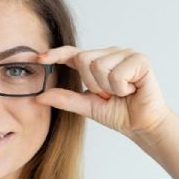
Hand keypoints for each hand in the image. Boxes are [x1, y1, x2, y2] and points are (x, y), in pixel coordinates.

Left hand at [36, 45, 171, 136]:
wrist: (141, 124)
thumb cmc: (118, 113)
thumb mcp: (86, 106)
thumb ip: (65, 99)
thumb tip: (39, 96)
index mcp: (95, 62)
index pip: (71, 53)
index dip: (55, 54)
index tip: (37, 59)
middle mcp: (109, 53)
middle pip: (83, 59)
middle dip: (92, 84)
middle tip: (108, 95)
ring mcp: (125, 54)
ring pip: (100, 66)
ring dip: (108, 88)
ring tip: (122, 93)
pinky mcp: (139, 59)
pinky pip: (118, 73)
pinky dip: (122, 88)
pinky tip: (132, 90)